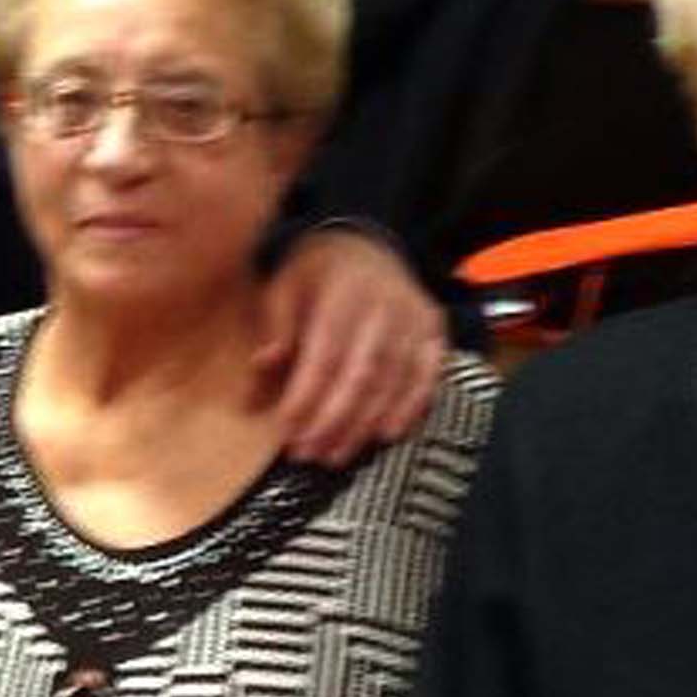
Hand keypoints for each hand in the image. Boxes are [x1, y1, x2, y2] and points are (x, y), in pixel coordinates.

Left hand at [249, 225, 443, 464]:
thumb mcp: (285, 285)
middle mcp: (386, 306)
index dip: (306, 396)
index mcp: (343, 292)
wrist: (366, 242)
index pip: (325, 354)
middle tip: (308, 453)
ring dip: (364, 424)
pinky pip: (428, 376)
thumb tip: (262, 367)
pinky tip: (386, 435)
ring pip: (393, 381)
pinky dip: (410, 408)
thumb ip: (275, 327)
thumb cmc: (318, 272)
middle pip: (362, 374)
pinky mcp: (434, 332)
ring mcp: (415, 320)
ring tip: (335, 454)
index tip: (285, 429)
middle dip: (333, 420)